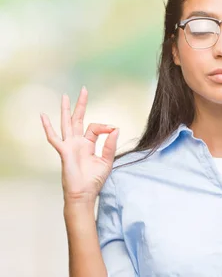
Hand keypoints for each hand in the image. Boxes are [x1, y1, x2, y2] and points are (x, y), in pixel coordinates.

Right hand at [40, 86, 119, 204]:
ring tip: (65, 96)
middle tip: (83, 90)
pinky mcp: (64, 151)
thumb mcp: (107, 160)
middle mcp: (78, 142)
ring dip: (66, 110)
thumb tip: (116, 129)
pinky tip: (43, 116)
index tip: (114, 129)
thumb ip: (110, 145)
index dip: (105, 126)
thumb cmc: (94, 180)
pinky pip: (54, 138)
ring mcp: (70, 146)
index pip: (95, 127)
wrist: (84, 193)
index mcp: (88, 144)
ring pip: (66, 124)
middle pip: (78, 119)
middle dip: (81, 105)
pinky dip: (48, 127)